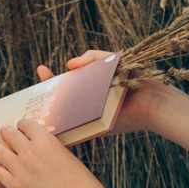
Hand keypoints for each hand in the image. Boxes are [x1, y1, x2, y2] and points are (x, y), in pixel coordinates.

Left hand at [0, 117, 106, 187]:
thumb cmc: (80, 182)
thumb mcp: (65, 155)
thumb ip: (48, 148)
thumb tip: (36, 144)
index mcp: (46, 140)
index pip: (25, 124)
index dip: (21, 125)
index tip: (19, 127)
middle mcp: (30, 151)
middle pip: (8, 133)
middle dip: (6, 132)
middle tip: (4, 133)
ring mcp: (21, 169)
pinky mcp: (16, 187)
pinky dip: (0, 169)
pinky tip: (3, 169)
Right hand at [31, 51, 163, 136]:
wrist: (151, 101)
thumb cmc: (135, 79)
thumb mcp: (112, 60)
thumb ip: (91, 57)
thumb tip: (69, 65)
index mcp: (91, 86)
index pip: (66, 82)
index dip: (52, 78)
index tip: (42, 70)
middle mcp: (88, 102)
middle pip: (61, 98)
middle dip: (46, 92)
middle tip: (38, 86)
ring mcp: (90, 117)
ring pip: (64, 113)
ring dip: (50, 110)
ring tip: (38, 103)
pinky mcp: (94, 130)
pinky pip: (74, 129)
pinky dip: (61, 126)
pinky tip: (48, 121)